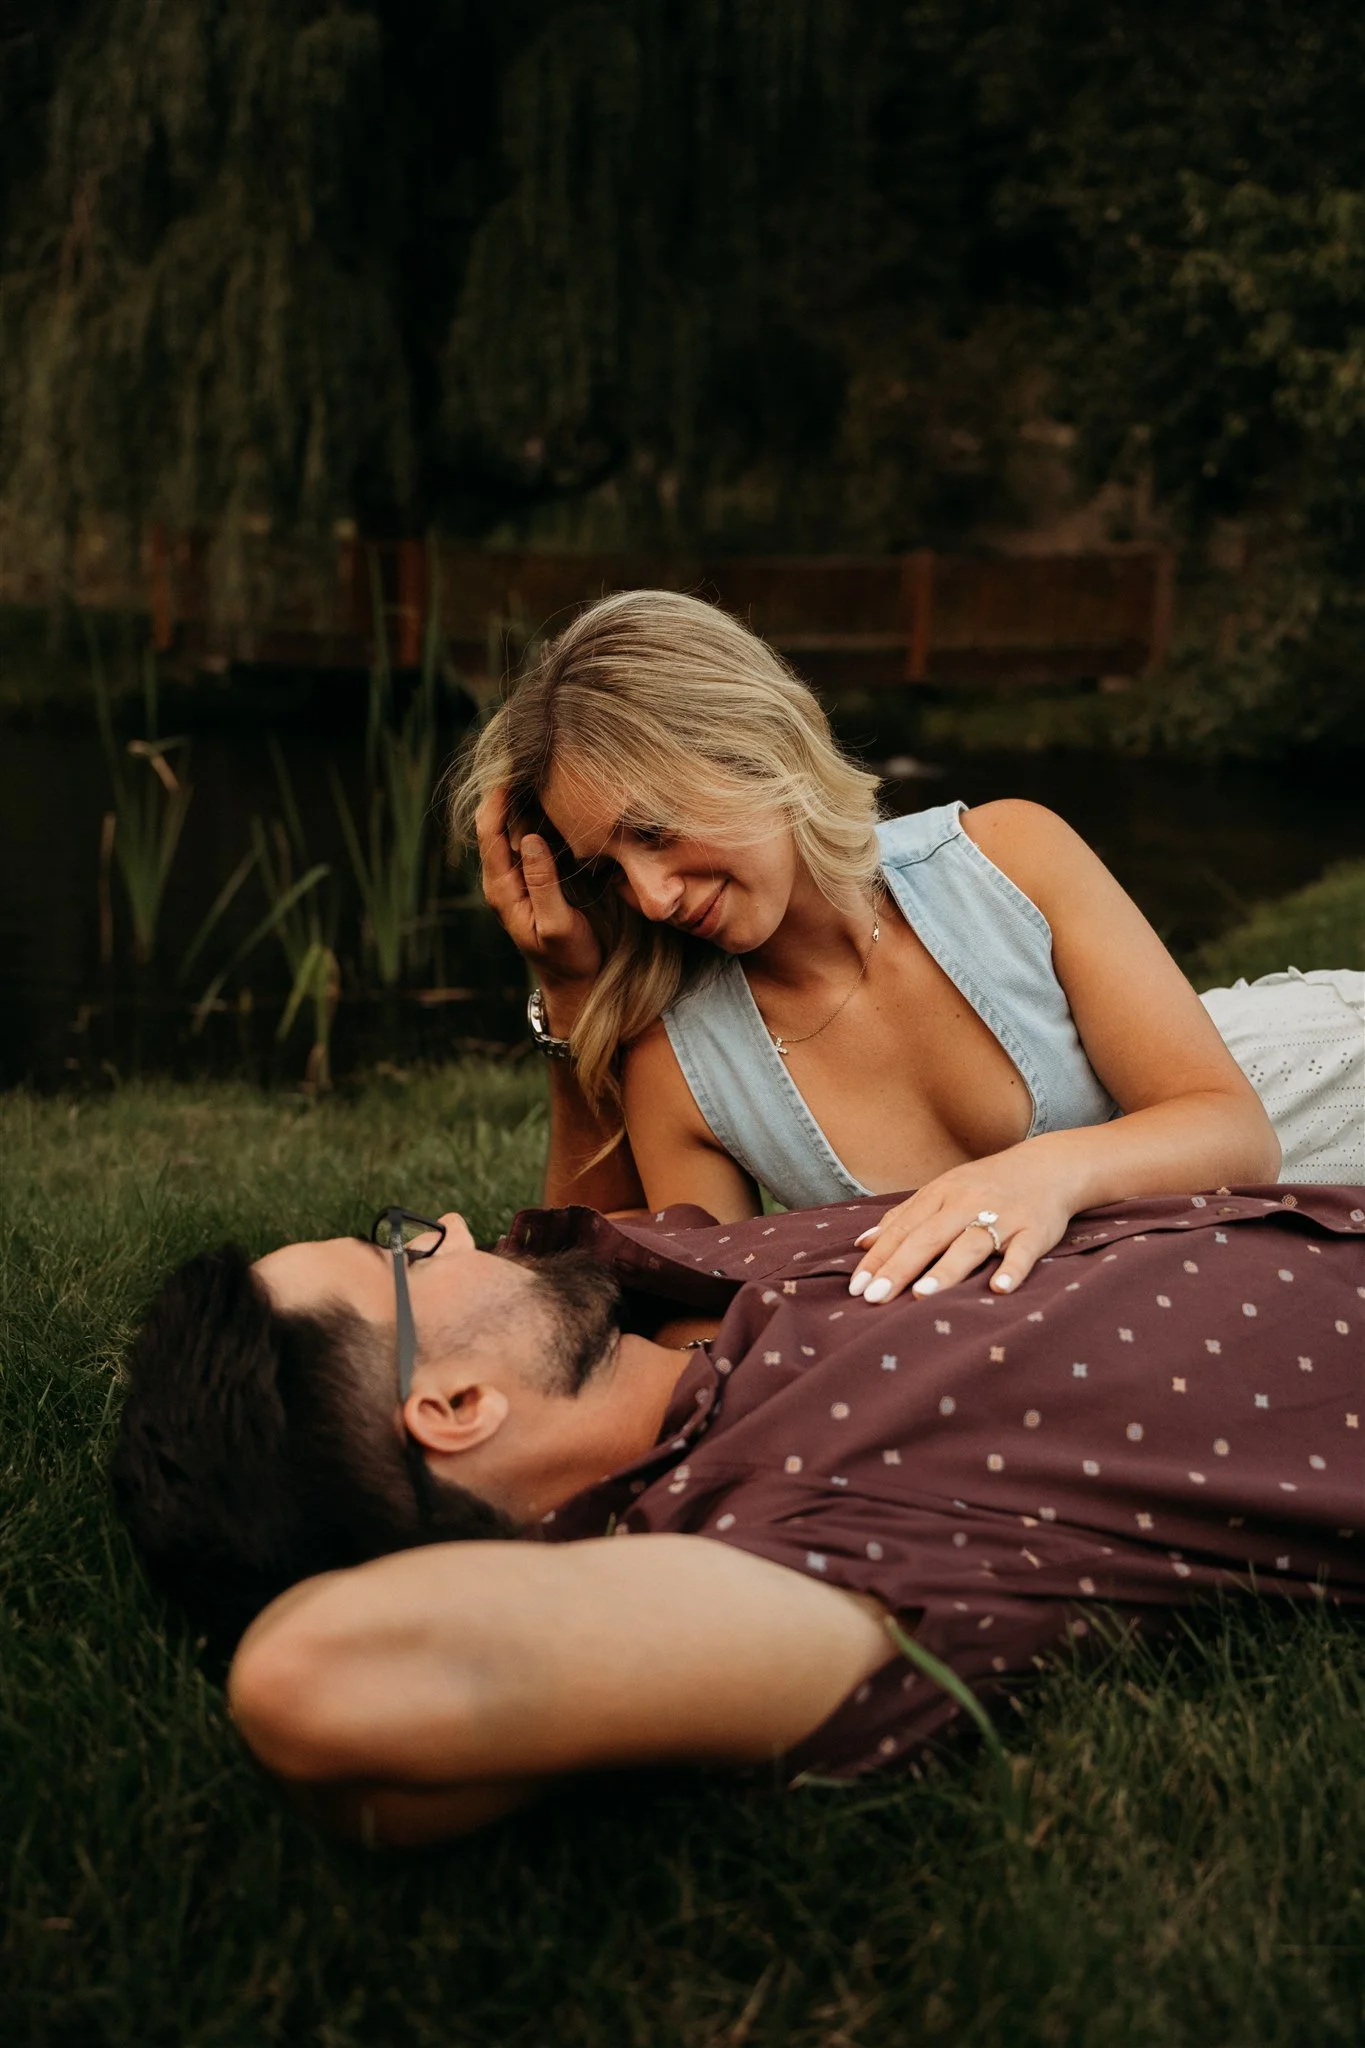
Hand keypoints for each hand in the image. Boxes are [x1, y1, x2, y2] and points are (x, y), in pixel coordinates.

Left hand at [476, 786, 601, 1000]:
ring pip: (512, 827)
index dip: (498, 799)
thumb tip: (531, 839)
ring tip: (546, 777)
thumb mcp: (558, 924)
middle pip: (496, 823)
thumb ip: (543, 882)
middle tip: (537, 769)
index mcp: (501, 889)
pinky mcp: (531, 877)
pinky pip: (527, 839)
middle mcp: (502, 878)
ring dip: (526, 802)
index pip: (489, 833)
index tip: (515, 770)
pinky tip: (555, 802)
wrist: (575, 980)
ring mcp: (515, 877)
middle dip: (512, 794)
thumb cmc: (568, 956)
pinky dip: (538, 817)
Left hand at [846, 1148, 1079, 1303]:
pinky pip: (1024, 1251)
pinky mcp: (1036, 1229)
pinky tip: (999, 1288)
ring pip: (971, 1244)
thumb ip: (904, 1216)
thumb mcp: (942, 1191)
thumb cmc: (986, 1184)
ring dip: (947, 1269)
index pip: (903, 1228)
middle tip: (874, 1298)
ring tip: (921, 1295)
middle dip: (900, 1268)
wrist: (1049, 1166)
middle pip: (928, 1237)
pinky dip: (1013, 1268)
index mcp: (941, 1194)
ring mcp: (1004, 1215)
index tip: (857, 1287)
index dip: (879, 1257)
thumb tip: (863, 1242)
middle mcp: (968, 1203)